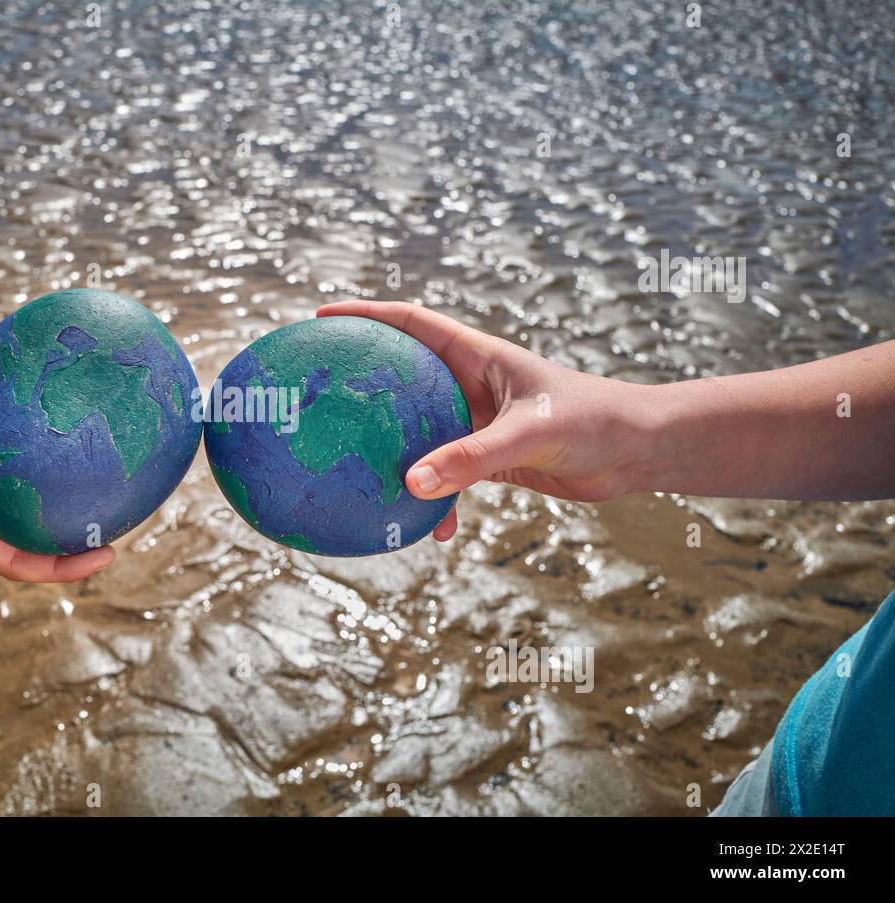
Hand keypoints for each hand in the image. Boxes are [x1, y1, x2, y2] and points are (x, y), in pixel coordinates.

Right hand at [317, 301, 653, 540]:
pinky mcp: (489, 459)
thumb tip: (412, 484)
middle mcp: (470, 385)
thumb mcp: (529, 433)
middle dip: (364, 387)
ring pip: (419, 435)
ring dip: (395, 456)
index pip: (409, 323)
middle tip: (320, 398)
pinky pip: (447, 477)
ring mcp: (477, 423)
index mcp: (476, 356)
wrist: (637, 452)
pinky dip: (438, 501)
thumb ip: (471, 458)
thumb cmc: (593, 420)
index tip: (320, 319)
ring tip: (359, 476)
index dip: (364, 316)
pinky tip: (434, 530)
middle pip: (403, 380)